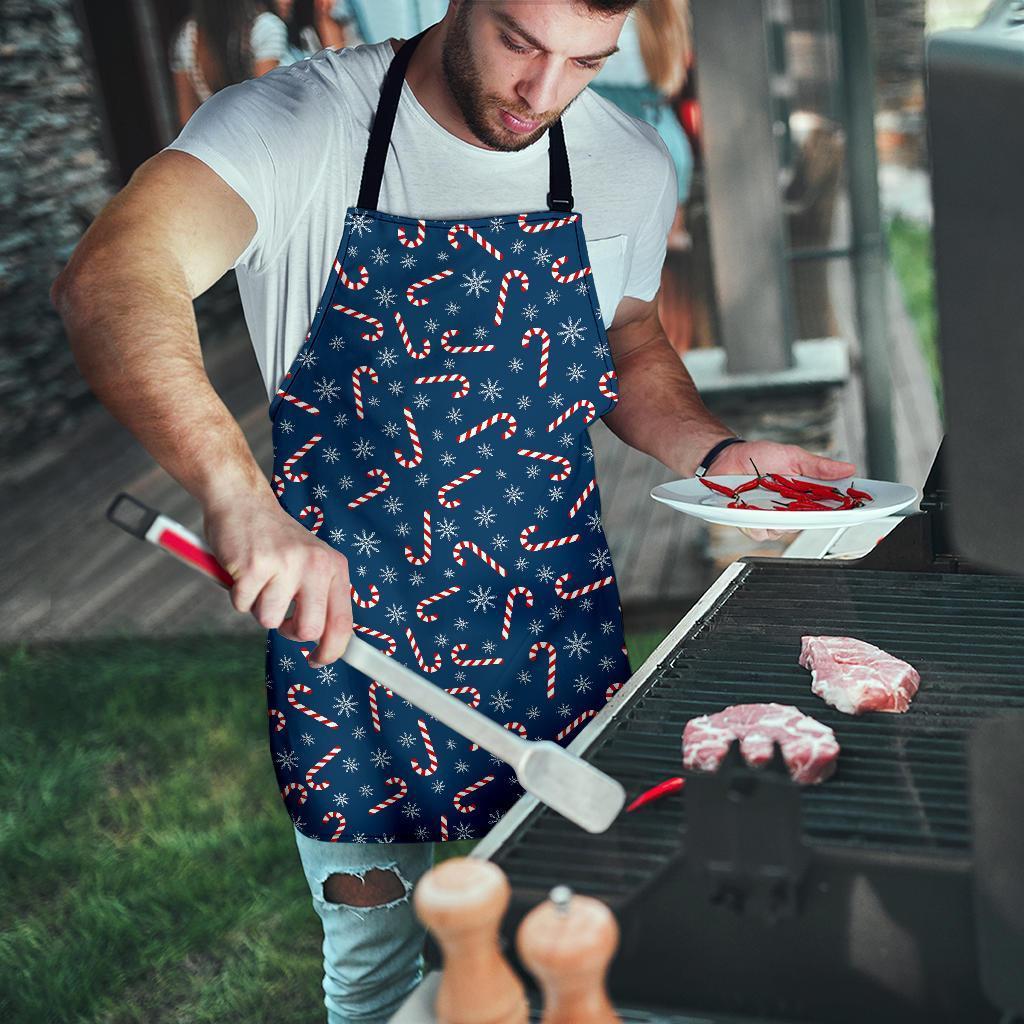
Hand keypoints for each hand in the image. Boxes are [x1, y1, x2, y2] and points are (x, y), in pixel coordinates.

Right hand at [203, 492, 352, 666]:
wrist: (243, 502)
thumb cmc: (275, 540)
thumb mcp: (311, 562)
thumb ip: (321, 596)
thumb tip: (327, 643)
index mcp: (334, 566)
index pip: (343, 622)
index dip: (332, 650)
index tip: (318, 660)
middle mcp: (315, 564)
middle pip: (309, 630)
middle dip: (289, 631)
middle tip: (280, 615)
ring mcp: (285, 564)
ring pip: (269, 620)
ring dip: (258, 606)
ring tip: (259, 579)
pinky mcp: (254, 566)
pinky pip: (242, 605)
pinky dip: (238, 594)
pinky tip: (243, 570)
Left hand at [708, 440, 856, 542]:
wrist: (727, 457)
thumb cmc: (759, 457)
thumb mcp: (793, 456)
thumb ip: (819, 466)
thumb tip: (848, 468)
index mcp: (804, 495)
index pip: (829, 508)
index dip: (844, 511)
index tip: (859, 509)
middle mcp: (790, 510)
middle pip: (809, 523)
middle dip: (812, 515)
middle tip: (807, 502)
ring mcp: (771, 519)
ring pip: (785, 531)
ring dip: (781, 517)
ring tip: (772, 499)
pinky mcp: (751, 523)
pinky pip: (761, 532)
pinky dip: (758, 521)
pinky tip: (754, 508)